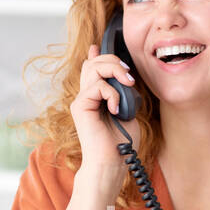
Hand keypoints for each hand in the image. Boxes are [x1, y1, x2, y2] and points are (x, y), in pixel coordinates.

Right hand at [71, 43, 140, 175]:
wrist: (111, 163)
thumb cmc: (120, 143)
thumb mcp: (127, 110)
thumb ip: (123, 92)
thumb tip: (124, 76)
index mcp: (96, 97)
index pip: (92, 68)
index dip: (97, 55)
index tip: (98, 46)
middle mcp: (86, 96)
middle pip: (93, 62)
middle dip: (113, 61)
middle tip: (129, 77)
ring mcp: (82, 101)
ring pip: (93, 68)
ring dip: (114, 70)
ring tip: (127, 85)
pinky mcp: (80, 106)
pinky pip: (97, 86)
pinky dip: (112, 94)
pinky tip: (116, 109)